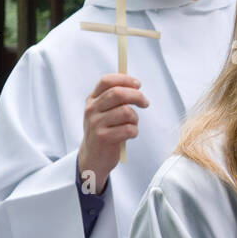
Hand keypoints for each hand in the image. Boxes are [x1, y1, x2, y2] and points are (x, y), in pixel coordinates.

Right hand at [78, 74, 148, 191]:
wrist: (93, 158)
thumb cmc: (104, 132)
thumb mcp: (102, 112)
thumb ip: (114, 98)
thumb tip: (134, 84)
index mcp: (92, 100)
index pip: (106, 81)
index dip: (125, 80)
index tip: (137, 84)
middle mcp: (91, 110)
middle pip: (118, 93)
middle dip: (137, 96)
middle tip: (145, 103)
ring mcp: (96, 123)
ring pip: (126, 112)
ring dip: (135, 119)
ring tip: (132, 125)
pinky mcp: (104, 138)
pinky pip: (129, 129)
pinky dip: (134, 131)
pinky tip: (129, 135)